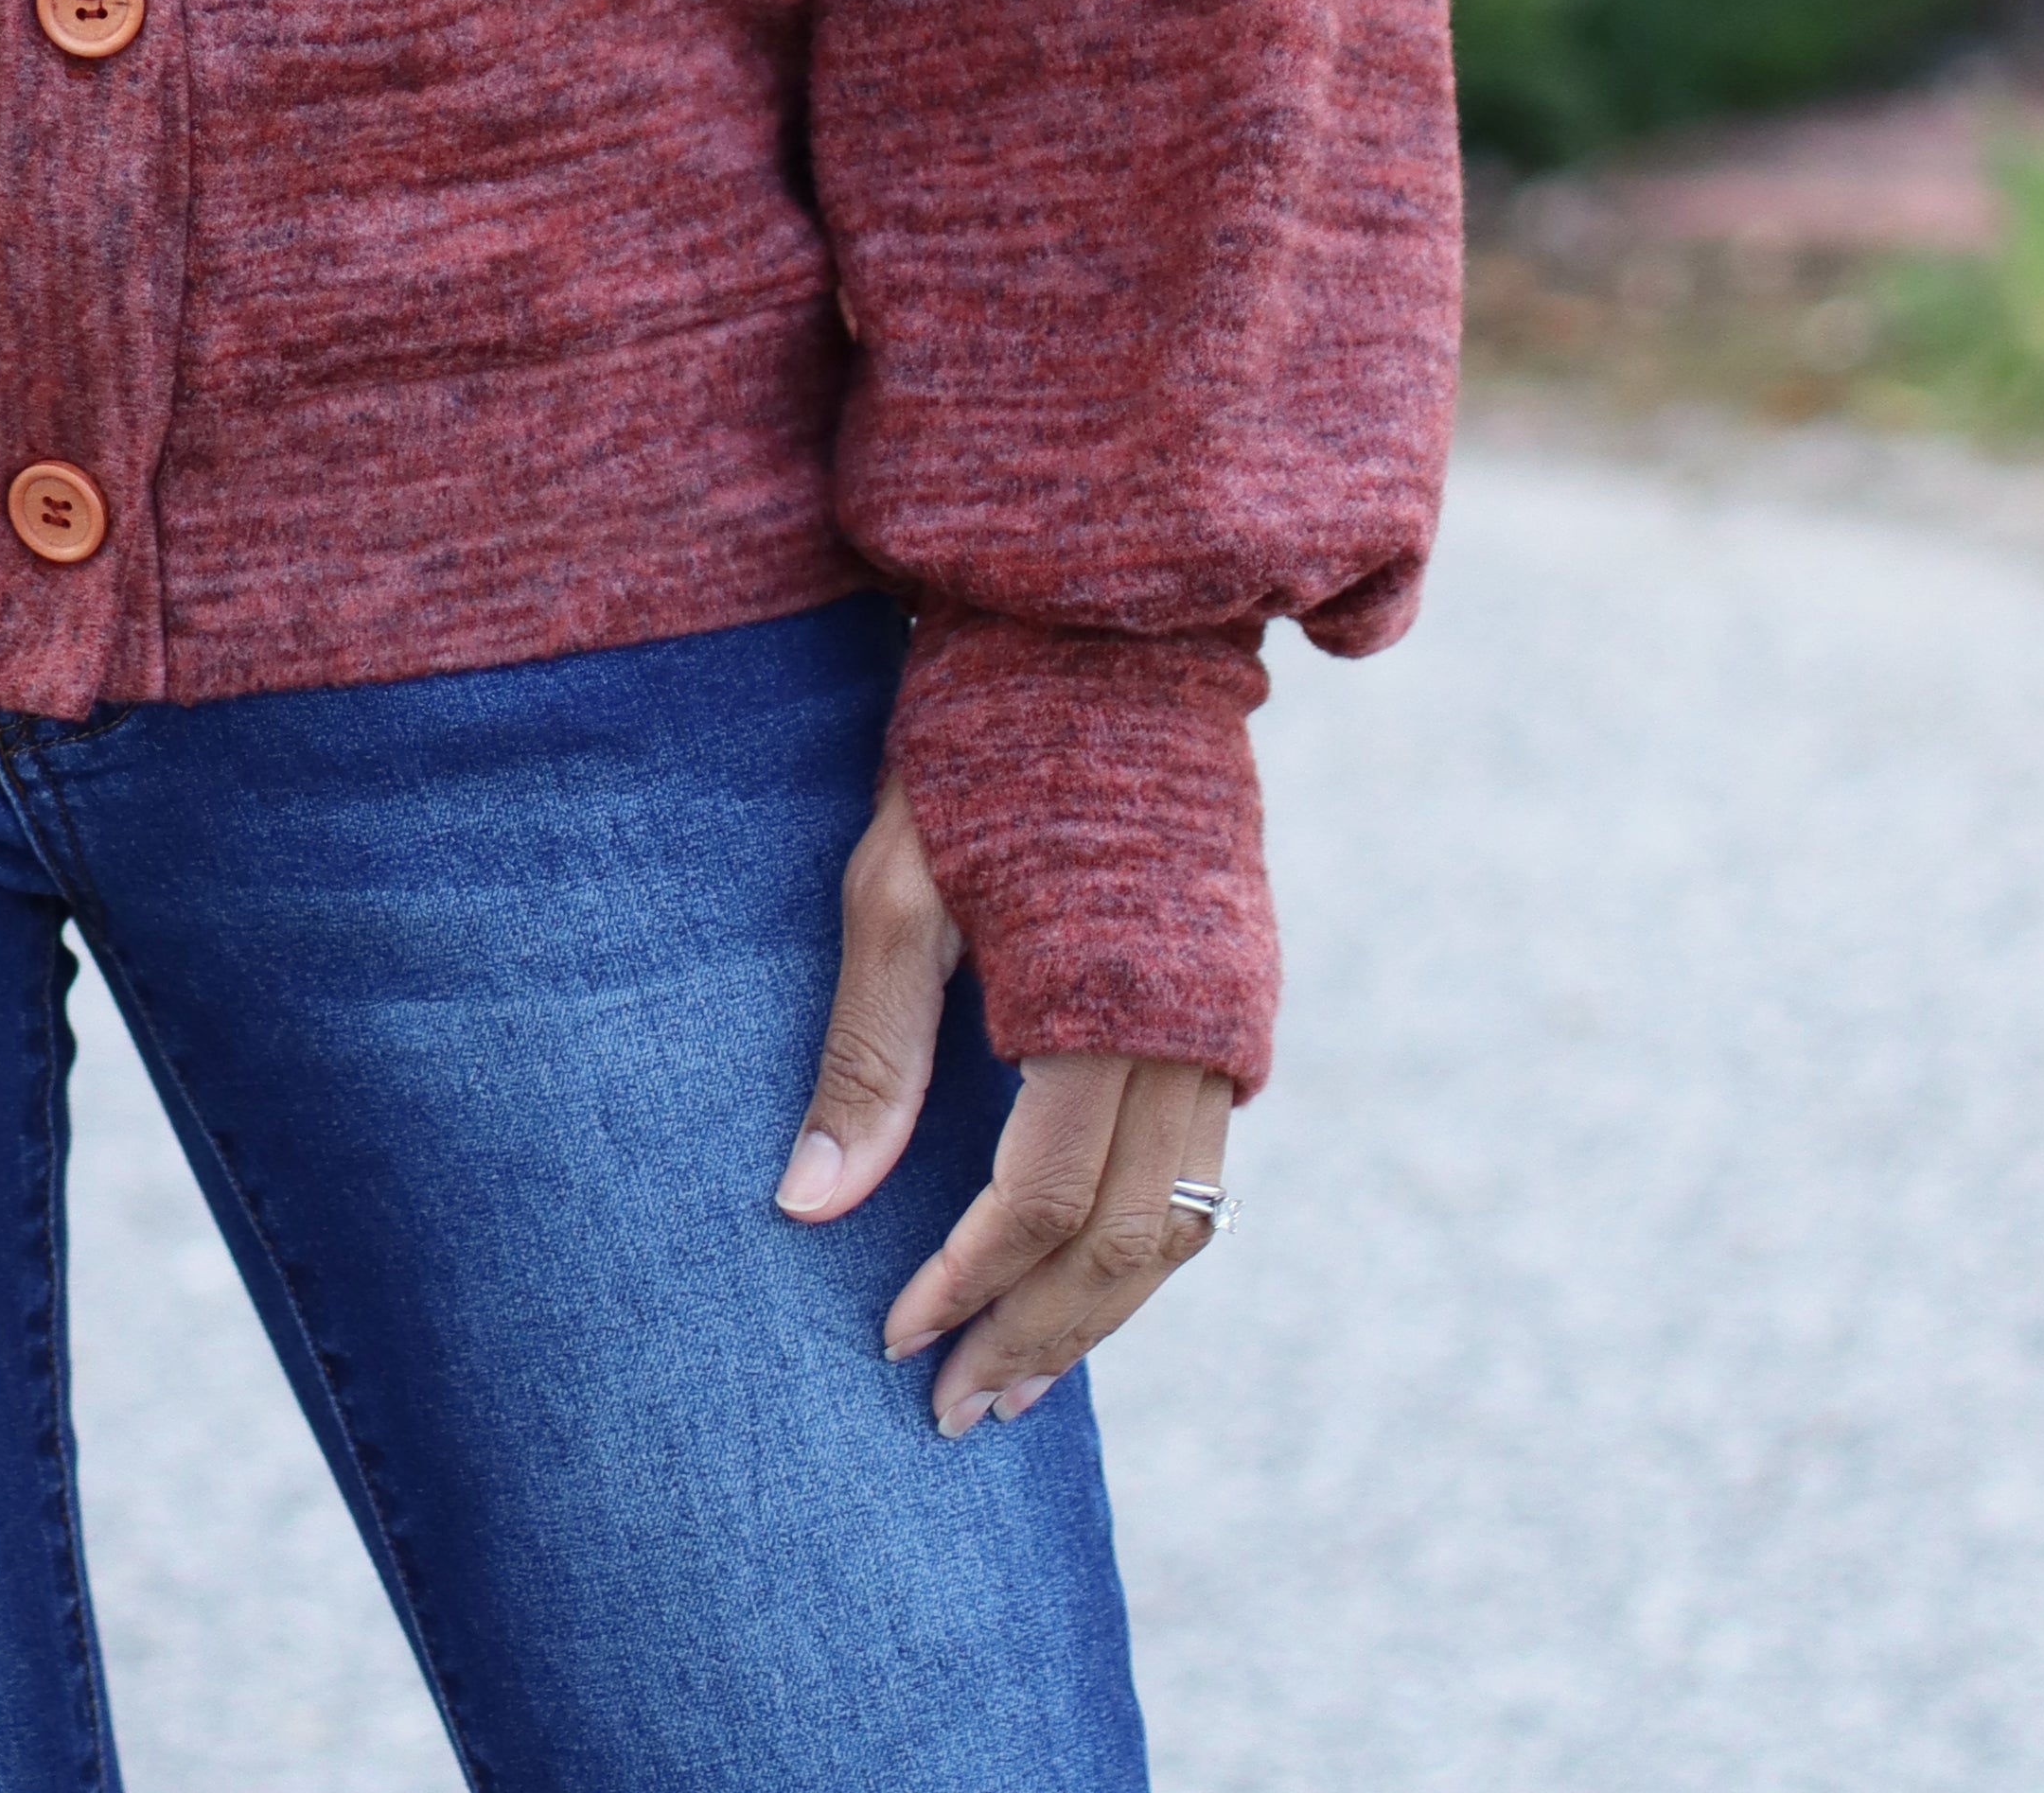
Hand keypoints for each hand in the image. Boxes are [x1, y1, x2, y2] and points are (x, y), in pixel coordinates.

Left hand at [773, 767, 1232, 1433]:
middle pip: (1133, 1245)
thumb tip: (808, 1208)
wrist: (1108, 630)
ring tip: (1019, 1378)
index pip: (1042, 1201)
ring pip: (1185, 1221)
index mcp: (1105, 1005)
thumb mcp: (896, 883)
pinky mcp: (1234, 1004)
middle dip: (1042, 1339)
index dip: (967, 1282)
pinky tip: (1081, 1269)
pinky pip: (1204, 1166)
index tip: (892, 1338)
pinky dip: (1146, 1241)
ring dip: (1102, 1313)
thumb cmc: (981, 743)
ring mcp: (1227, 1021)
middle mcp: (1189, 1033)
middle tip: (957, 1413)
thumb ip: (870, 1050)